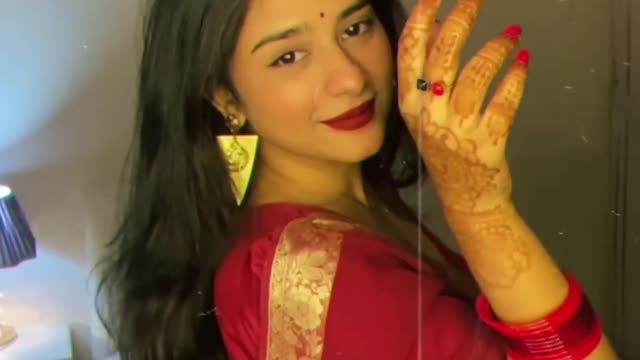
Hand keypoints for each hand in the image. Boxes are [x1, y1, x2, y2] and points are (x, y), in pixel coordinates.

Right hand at [397, 0, 528, 212]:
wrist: (465, 198)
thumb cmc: (446, 150)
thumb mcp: (426, 111)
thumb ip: (429, 71)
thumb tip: (438, 26)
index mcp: (410, 104)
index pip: (410, 54)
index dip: (422, 20)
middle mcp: (430, 115)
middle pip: (443, 58)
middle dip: (460, 21)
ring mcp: (458, 129)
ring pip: (475, 76)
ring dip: (495, 50)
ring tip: (511, 35)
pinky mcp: (488, 141)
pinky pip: (504, 102)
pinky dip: (515, 78)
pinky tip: (523, 62)